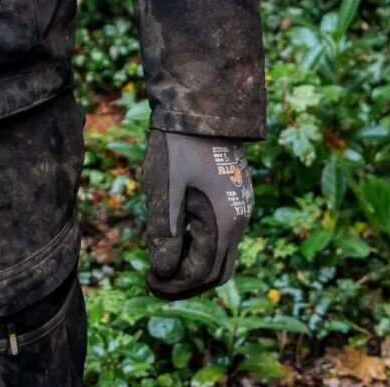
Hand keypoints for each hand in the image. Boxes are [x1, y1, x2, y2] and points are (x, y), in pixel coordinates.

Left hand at [143, 130, 252, 298]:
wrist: (203, 105)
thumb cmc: (179, 144)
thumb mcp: (165, 188)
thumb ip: (164, 232)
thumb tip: (162, 271)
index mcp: (224, 222)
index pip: (201, 273)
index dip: (173, 284)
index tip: (148, 281)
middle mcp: (240, 221)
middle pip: (217, 272)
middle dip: (186, 284)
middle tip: (155, 283)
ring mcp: (242, 209)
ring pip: (223, 256)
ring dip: (194, 267)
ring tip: (163, 266)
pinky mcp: (237, 198)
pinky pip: (223, 237)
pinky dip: (202, 249)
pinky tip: (178, 240)